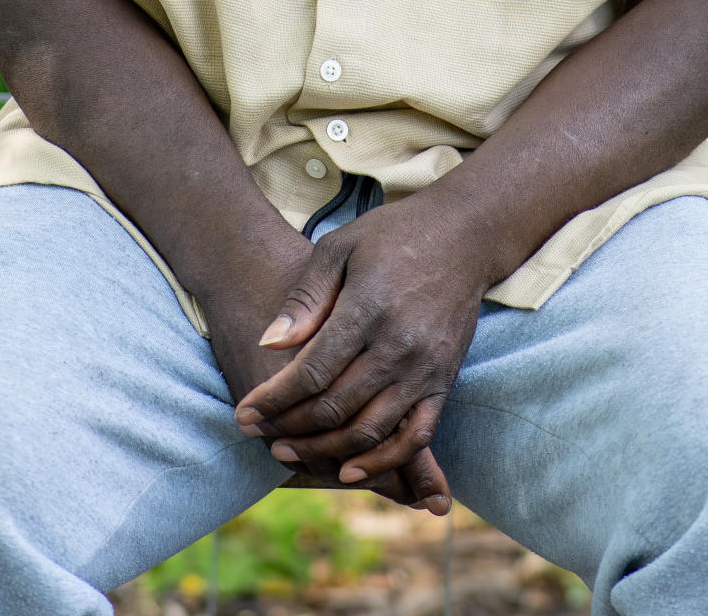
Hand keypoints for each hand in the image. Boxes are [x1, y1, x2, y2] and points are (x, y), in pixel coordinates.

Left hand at [233, 191, 488, 500]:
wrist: (463, 236)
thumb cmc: (392, 236)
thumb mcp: (340, 247)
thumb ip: (306, 296)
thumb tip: (269, 342)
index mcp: (368, 308)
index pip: (312, 371)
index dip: (274, 399)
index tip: (244, 412)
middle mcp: (399, 345)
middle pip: (335, 407)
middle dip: (288, 427)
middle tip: (257, 434)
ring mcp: (425, 369)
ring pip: (368, 429)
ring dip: (324, 450)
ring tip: (287, 451)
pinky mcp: (444, 381)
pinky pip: (416, 436)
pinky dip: (382, 461)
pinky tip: (349, 471)